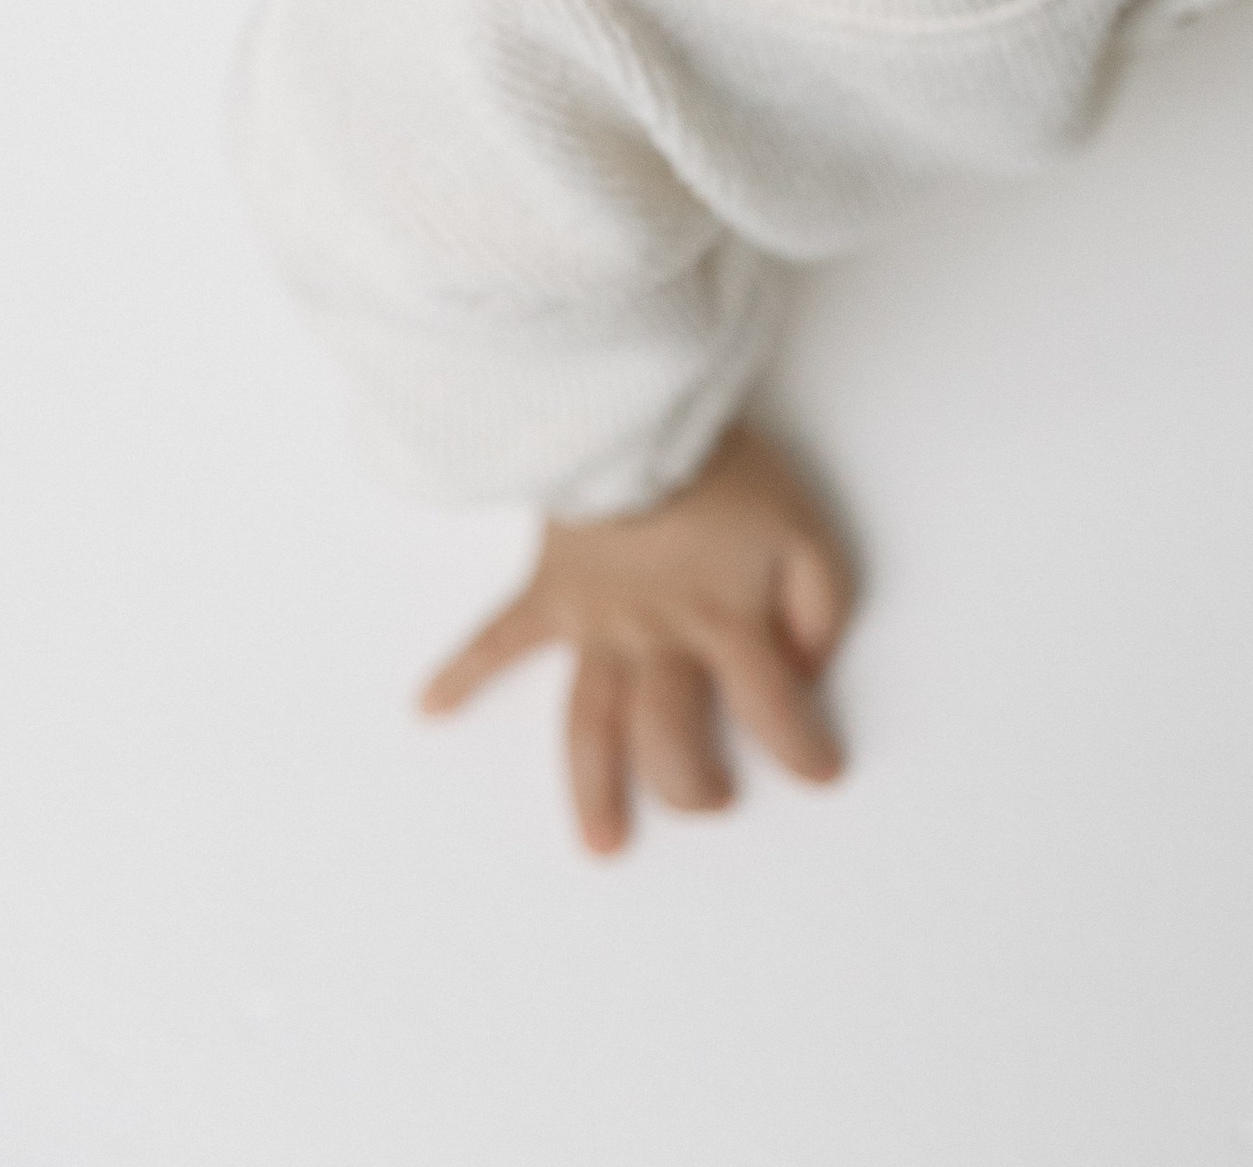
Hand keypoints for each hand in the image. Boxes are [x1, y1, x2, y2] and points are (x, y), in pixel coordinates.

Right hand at [419, 423, 854, 853]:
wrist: (645, 408)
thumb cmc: (728, 468)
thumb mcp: (806, 524)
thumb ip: (821, 603)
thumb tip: (805, 669)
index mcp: (727, 620)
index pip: (774, 710)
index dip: (804, 751)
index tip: (822, 773)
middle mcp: (659, 640)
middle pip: (671, 741)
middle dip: (695, 787)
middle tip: (717, 801)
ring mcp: (597, 623)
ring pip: (590, 725)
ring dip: (594, 789)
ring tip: (601, 844)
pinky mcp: (549, 592)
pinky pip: (496, 637)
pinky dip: (460, 672)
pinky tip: (430, 709)